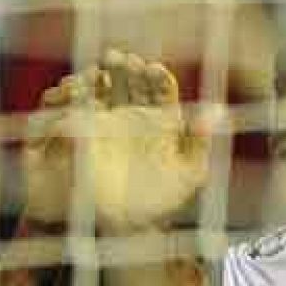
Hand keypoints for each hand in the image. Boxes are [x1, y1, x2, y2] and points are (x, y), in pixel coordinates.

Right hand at [26, 51, 214, 229]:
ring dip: (99, 77)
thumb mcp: (188, 175)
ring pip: (99, 91)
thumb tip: (217, 112)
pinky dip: (71, 96)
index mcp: (160, 125)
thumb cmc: (159, 202)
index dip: (156, 78)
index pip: (159, 93)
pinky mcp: (74, 134)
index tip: (154, 69)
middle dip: (126, 70)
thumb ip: (200, 143)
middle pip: (129, 84)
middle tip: (124, 58)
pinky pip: (69, 108)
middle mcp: (131, 119)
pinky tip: (76, 90)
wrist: (120, 227)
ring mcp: (101, 123)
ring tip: (103, 67)